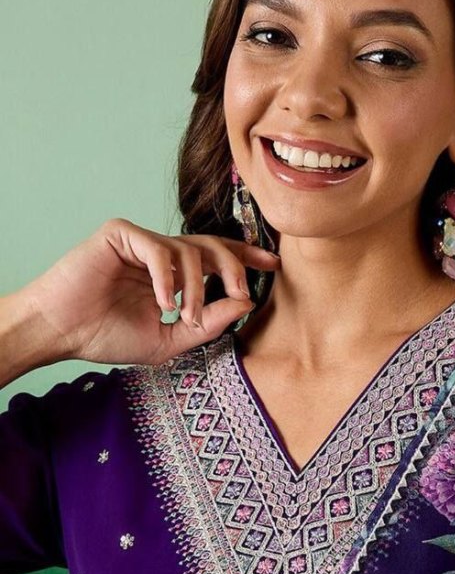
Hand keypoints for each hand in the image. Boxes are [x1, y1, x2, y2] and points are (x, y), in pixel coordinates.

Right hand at [16, 217, 279, 365]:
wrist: (62, 332)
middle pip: (212, 246)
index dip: (245, 258)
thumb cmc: (107, 336)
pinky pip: (158, 249)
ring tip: (184, 315)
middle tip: (242, 292)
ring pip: (189, 249)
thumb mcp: (170, 339)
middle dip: (235, 267)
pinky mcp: (120, 234)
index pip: (217, 257)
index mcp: (173, 274)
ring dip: (197, 286)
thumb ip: (208, 323)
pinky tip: (164, 301)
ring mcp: (140, 240)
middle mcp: (160, 253)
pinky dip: (168, 276)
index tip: (272, 267)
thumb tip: (245, 302)